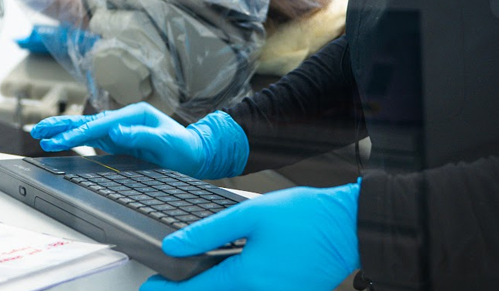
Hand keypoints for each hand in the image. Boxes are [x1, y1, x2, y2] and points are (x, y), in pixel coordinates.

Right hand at [29, 102, 248, 179]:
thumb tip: (116, 132)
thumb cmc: (185, 149)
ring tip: (39, 134)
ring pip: (85, 129)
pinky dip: (73, 140)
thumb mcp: (167, 144)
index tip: (62, 142)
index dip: (80, 133)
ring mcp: (119, 129)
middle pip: (88, 121)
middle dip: (62, 126)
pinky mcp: (117, 141)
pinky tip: (57, 142)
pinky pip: (91, 139)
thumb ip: (141, 137)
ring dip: (62, 132)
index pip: (102, 124)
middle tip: (38, 131)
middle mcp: (123, 119)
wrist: (196, 155)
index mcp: (134, 114)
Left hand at [142, 181, 360, 290]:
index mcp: (248, 277)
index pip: (198, 290)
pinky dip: (238, 288)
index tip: (149, 288)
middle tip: (167, 286)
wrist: (350, 226)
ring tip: (196, 279)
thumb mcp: (250, 214)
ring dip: (215, 290)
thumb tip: (173, 245)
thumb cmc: (306, 216)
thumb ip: (208, 232)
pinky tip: (232, 276)